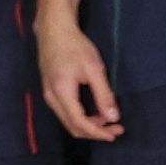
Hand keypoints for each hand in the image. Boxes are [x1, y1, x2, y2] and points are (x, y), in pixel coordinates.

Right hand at [40, 10, 122, 142]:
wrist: (53, 30)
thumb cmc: (75, 46)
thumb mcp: (94, 68)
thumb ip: (103, 94)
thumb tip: (113, 117)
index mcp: (61, 93)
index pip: (80, 123)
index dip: (98, 132)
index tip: (115, 133)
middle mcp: (51, 99)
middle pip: (73, 127)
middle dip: (95, 132)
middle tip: (117, 129)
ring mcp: (49, 96)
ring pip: (68, 122)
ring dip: (89, 125)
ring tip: (109, 121)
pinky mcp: (50, 92)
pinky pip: (66, 113)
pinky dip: (82, 118)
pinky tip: (96, 112)